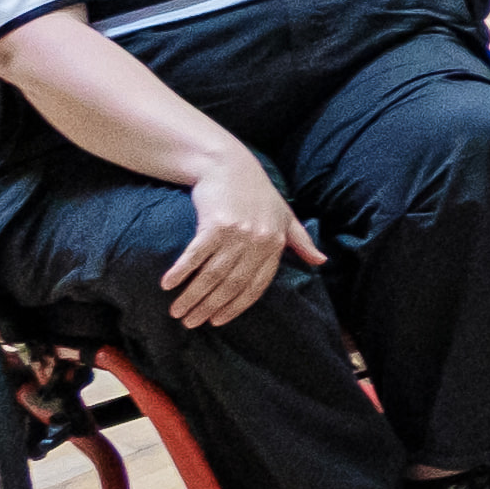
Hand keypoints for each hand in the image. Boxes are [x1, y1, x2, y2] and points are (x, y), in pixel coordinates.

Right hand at [161, 146, 318, 329]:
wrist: (230, 165)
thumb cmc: (258, 192)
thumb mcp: (285, 215)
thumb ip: (300, 240)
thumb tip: (321, 261)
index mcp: (275, 244)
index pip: (256, 286)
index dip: (235, 307)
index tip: (217, 322)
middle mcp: (258, 242)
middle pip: (232, 285)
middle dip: (209, 308)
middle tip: (190, 323)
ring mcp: (237, 233)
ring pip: (213, 275)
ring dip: (192, 296)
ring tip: (177, 313)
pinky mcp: (215, 224)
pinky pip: (196, 255)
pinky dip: (181, 271)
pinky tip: (168, 285)